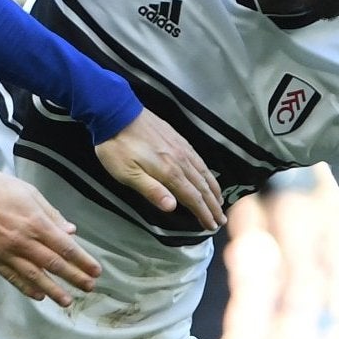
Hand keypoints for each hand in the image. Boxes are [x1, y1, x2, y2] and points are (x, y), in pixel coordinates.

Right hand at [0, 172, 99, 305]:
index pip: (66, 248)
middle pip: (55, 265)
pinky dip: (27, 288)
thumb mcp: (29, 193)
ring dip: (53, 290)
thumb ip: (51, 214)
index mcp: (37, 223)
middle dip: (75, 278)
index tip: (95, 271)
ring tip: (67, 302)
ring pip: (35, 276)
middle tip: (89, 288)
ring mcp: (9, 254)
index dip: (83, 261)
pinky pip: (13, 278)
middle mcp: (25, 242)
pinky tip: (38, 296)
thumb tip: (71, 231)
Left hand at [95, 110, 225, 230]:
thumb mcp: (127, 174)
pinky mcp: (179, 139)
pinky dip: (208, 172)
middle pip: (202, 187)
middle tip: (221, 220)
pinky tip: (208, 176)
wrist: (117, 113)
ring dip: (214, 190)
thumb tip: (173, 207)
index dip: (203, 213)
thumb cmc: (118, 148)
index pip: (192, 197)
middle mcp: (181, 161)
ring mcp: (182, 148)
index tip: (212, 225)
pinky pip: (199, 160)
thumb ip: (151, 190)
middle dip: (213, 205)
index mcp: (169, 172)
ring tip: (220, 202)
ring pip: (204, 172)